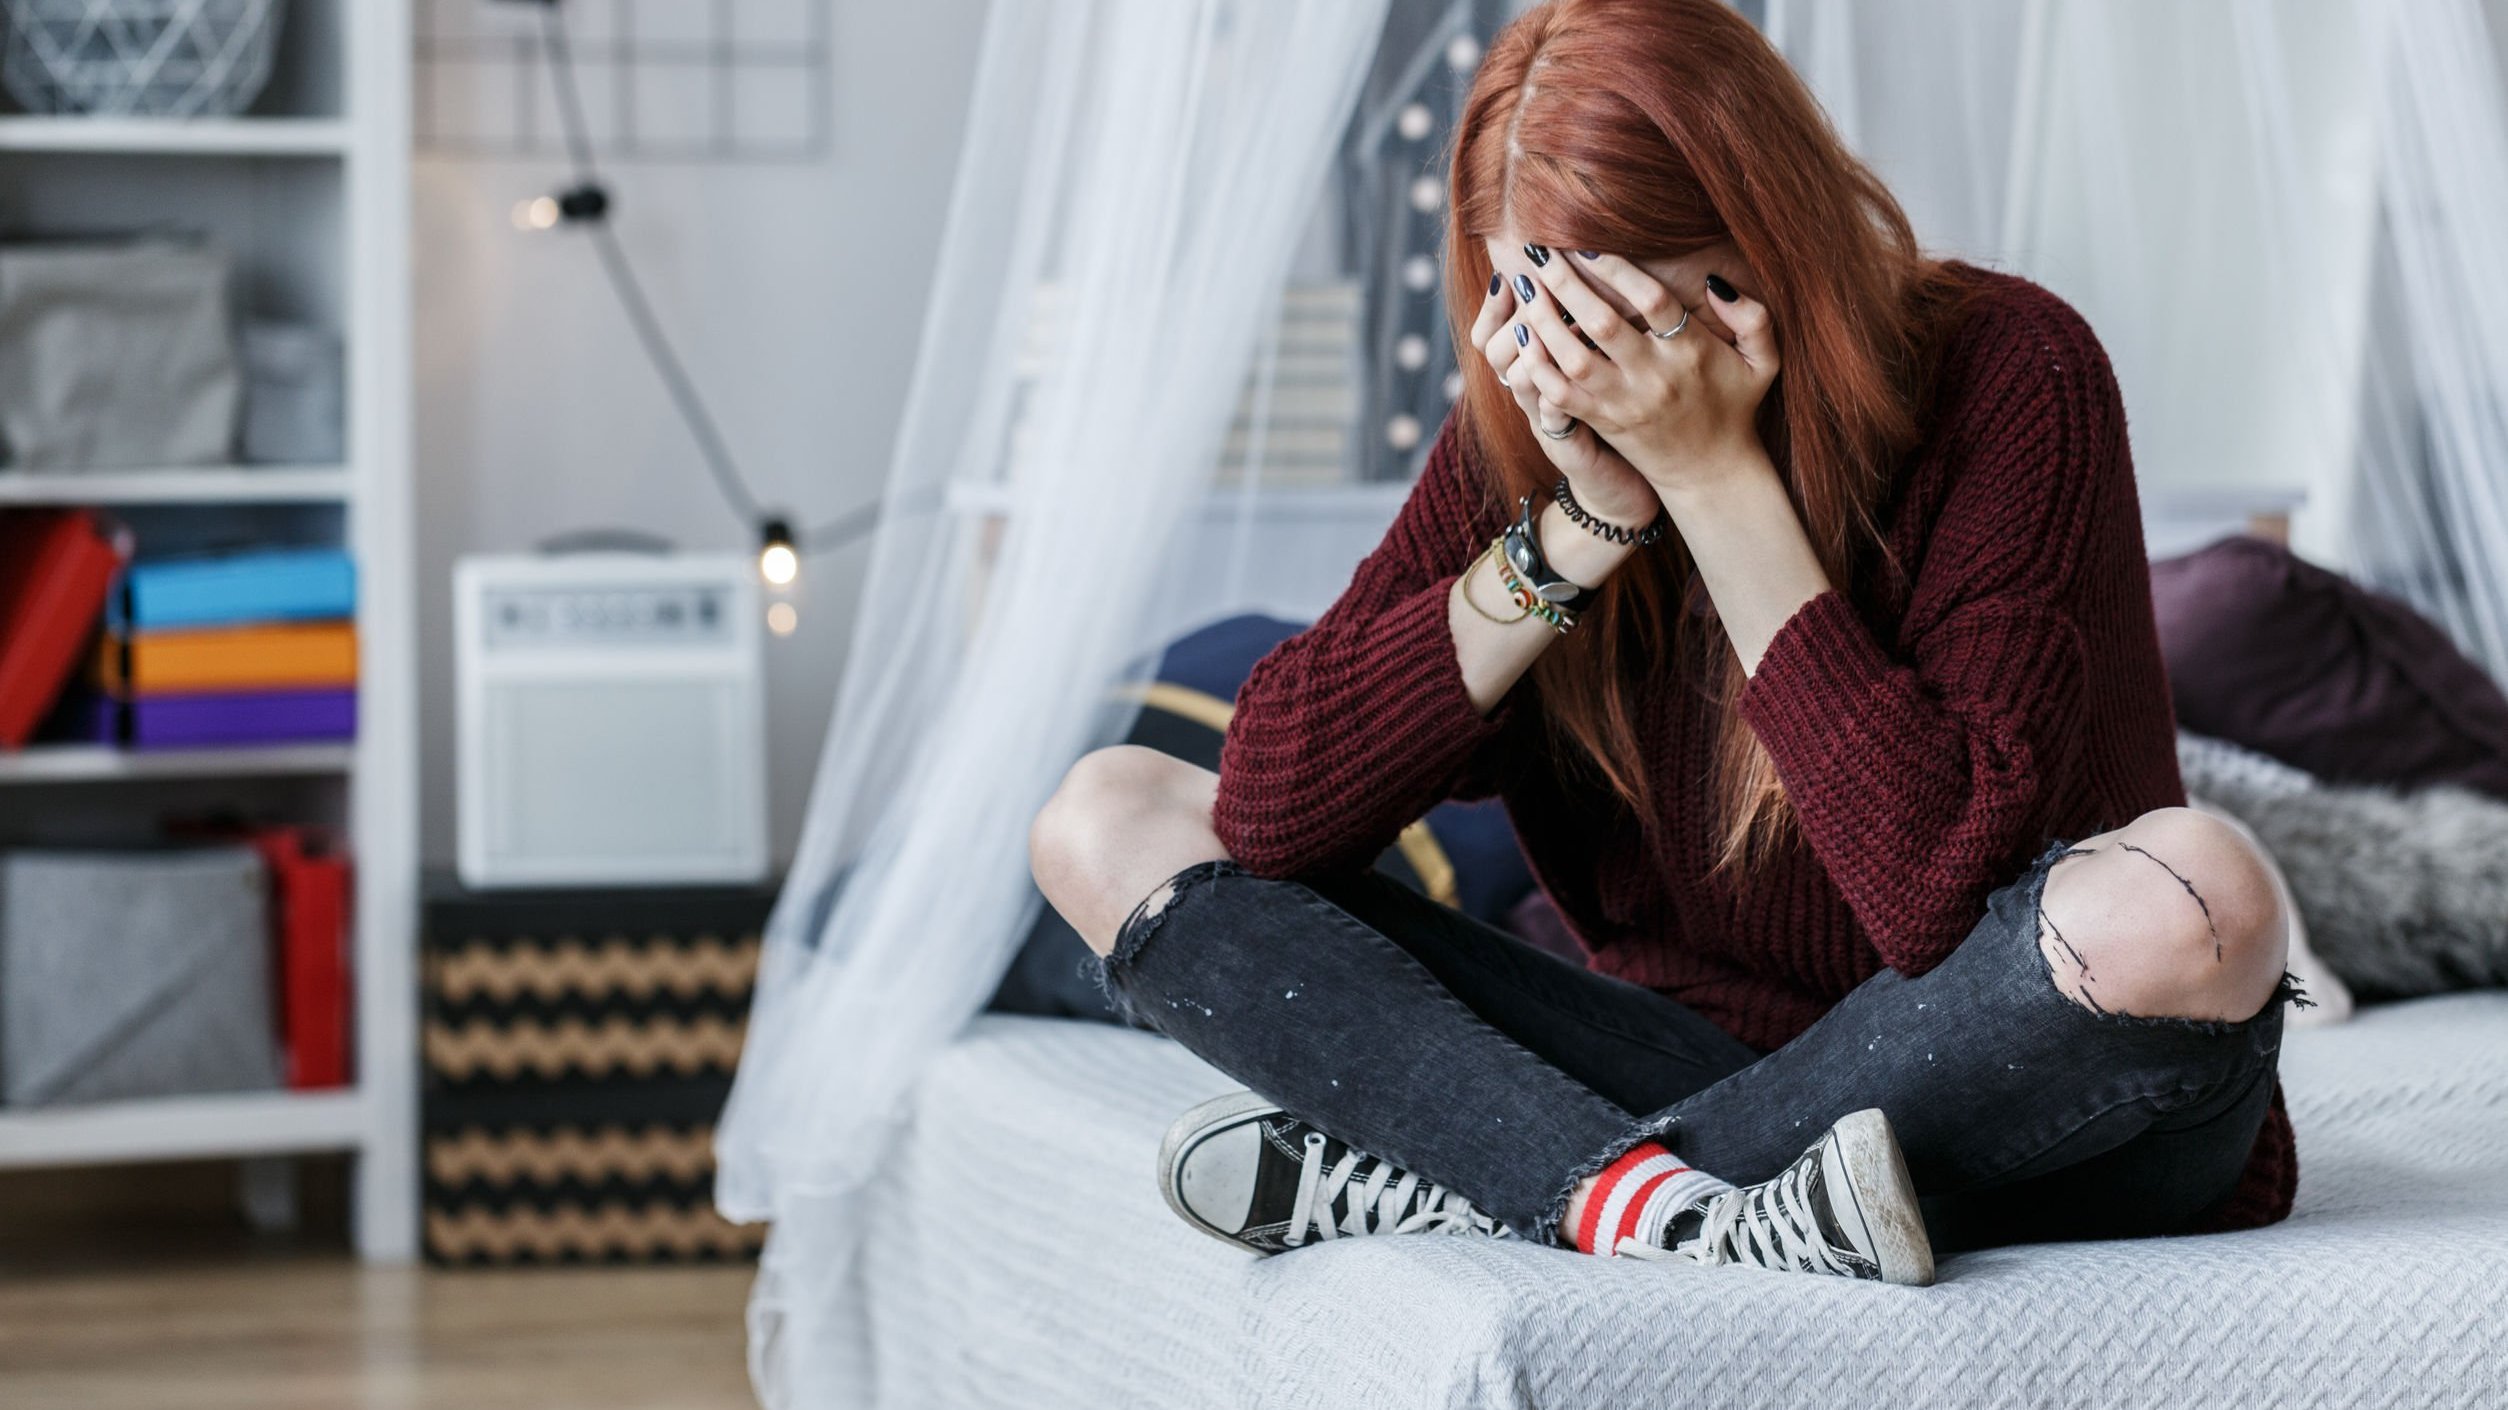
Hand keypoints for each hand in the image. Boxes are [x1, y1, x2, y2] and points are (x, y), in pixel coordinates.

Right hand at [1469, 271, 1661, 530]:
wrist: (1619, 499)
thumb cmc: (1615, 427)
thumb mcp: (1595, 376)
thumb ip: (1585, 331)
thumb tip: (1582, 275)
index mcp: (1536, 375)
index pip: (1490, 334)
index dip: (1494, 305)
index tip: (1511, 270)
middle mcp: (1534, 397)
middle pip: (1496, 350)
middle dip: (1518, 312)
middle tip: (1535, 279)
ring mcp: (1546, 425)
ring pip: (1520, 378)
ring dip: (1534, 344)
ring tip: (1547, 313)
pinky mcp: (1568, 451)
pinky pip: (1552, 418)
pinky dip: (1555, 392)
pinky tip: (1570, 363)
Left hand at [1514, 250, 1779, 501]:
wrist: (1709, 473)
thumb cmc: (1734, 406)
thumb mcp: (1762, 362)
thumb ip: (1753, 318)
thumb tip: (1715, 282)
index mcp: (1691, 354)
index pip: (1652, 302)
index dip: (1617, 270)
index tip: (1587, 243)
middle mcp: (1653, 377)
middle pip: (1602, 324)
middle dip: (1567, 283)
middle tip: (1539, 250)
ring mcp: (1622, 403)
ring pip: (1573, 358)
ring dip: (1544, 320)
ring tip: (1525, 285)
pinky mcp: (1601, 422)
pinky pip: (1560, 393)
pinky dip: (1536, 364)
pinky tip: (1521, 333)